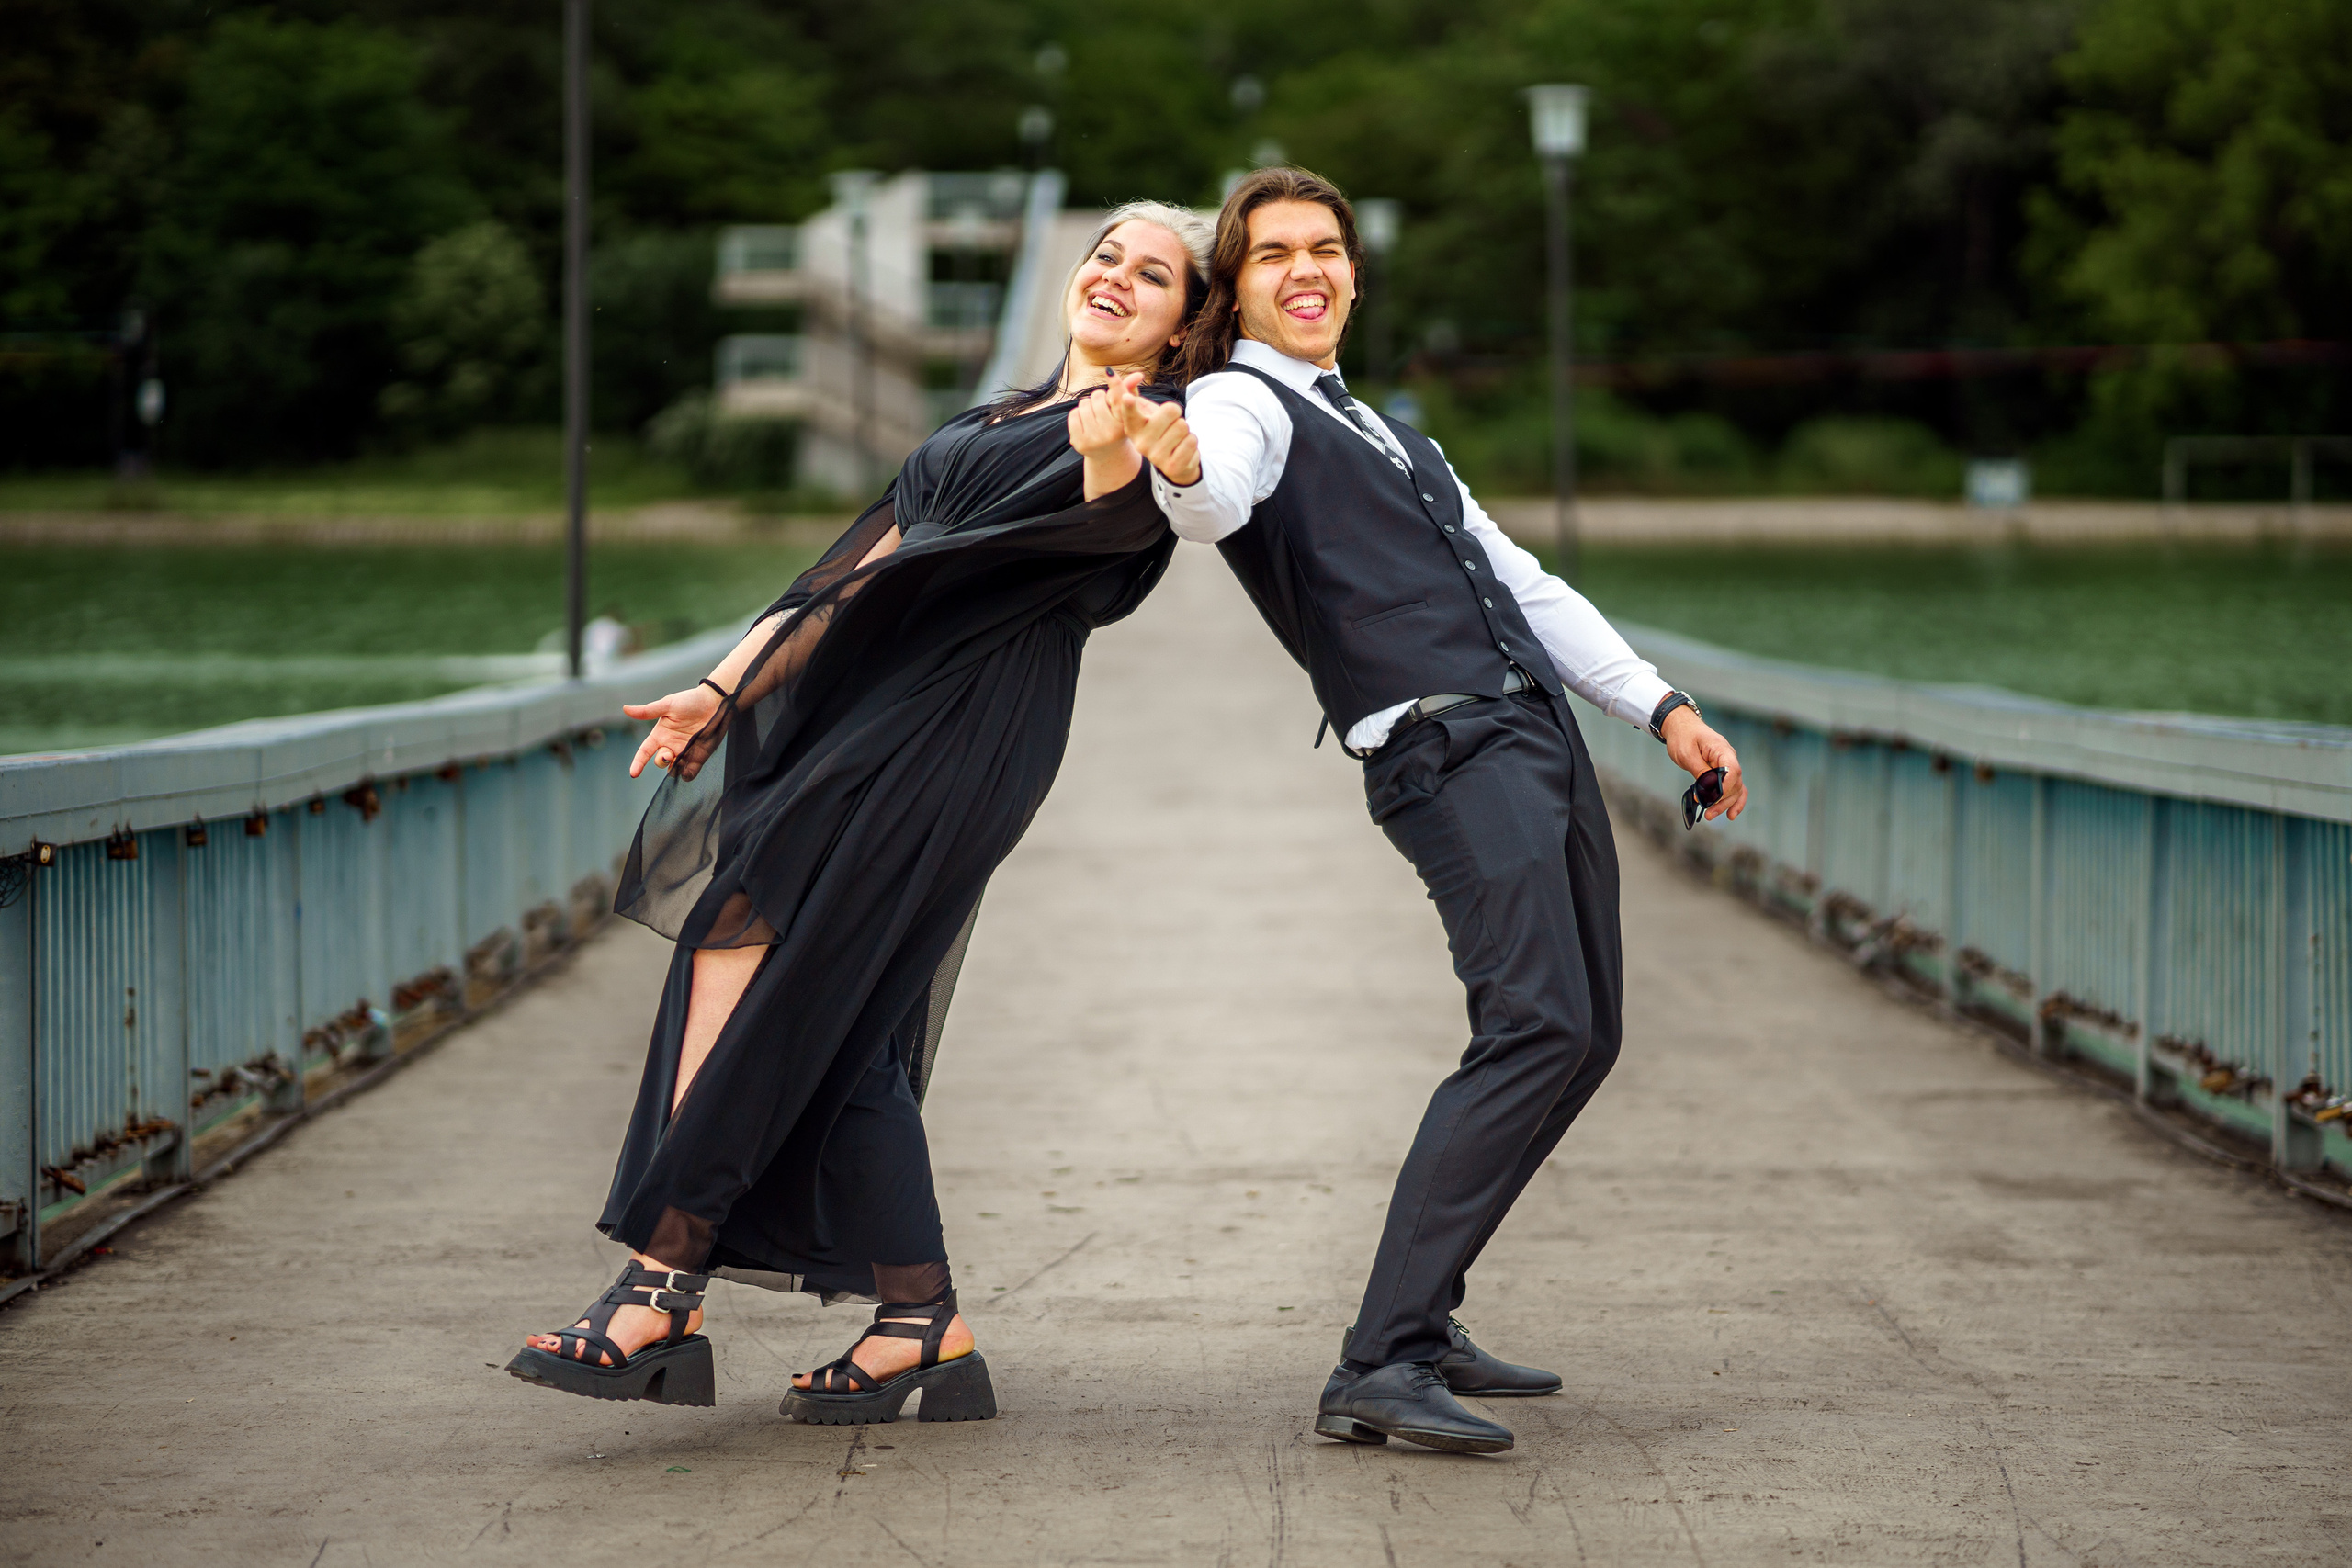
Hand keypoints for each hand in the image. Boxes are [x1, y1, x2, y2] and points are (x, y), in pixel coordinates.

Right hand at [623, 684, 723, 777]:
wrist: (716, 702)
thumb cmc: (690, 700)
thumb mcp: (667, 705)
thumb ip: (648, 711)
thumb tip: (625, 709)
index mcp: (661, 734)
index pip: (645, 751)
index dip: (638, 762)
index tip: (633, 773)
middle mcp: (671, 745)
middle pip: (660, 761)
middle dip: (662, 761)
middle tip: (669, 754)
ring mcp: (685, 751)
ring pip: (674, 769)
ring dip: (674, 769)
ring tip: (679, 762)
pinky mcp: (699, 756)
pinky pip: (690, 771)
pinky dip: (687, 774)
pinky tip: (687, 772)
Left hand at [1066, 380, 1133, 458]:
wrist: (1108, 455)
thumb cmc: (1117, 426)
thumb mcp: (1125, 410)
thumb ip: (1130, 390)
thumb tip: (1139, 374)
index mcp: (1125, 423)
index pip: (1119, 398)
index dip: (1115, 383)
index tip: (1109, 371)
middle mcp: (1111, 433)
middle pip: (1097, 396)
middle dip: (1098, 399)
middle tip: (1103, 409)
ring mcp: (1094, 439)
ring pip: (1084, 404)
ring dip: (1088, 406)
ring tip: (1095, 417)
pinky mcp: (1080, 443)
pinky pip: (1073, 414)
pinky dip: (1077, 415)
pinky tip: (1085, 423)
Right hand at [1113, 380, 1200, 485]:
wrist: (1174, 462)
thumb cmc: (1158, 429)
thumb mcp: (1145, 410)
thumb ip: (1130, 391)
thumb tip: (1110, 371)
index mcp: (1133, 427)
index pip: (1130, 413)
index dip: (1129, 405)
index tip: (1127, 398)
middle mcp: (1141, 442)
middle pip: (1171, 410)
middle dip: (1175, 414)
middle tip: (1169, 425)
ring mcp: (1156, 456)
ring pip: (1182, 426)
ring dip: (1184, 430)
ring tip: (1175, 438)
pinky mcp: (1172, 466)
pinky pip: (1191, 441)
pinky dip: (1191, 442)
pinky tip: (1181, 449)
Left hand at [1661, 707, 1746, 821]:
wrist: (1680, 726)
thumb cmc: (1682, 736)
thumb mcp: (1686, 754)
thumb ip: (1700, 772)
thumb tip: (1707, 792)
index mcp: (1722, 749)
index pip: (1733, 770)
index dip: (1726, 787)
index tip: (1713, 799)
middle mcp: (1729, 757)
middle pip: (1735, 783)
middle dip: (1723, 800)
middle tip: (1708, 813)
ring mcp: (1727, 764)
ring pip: (1735, 788)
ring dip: (1726, 804)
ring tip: (1711, 815)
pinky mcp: (1722, 771)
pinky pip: (1732, 787)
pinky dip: (1733, 800)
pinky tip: (1730, 814)